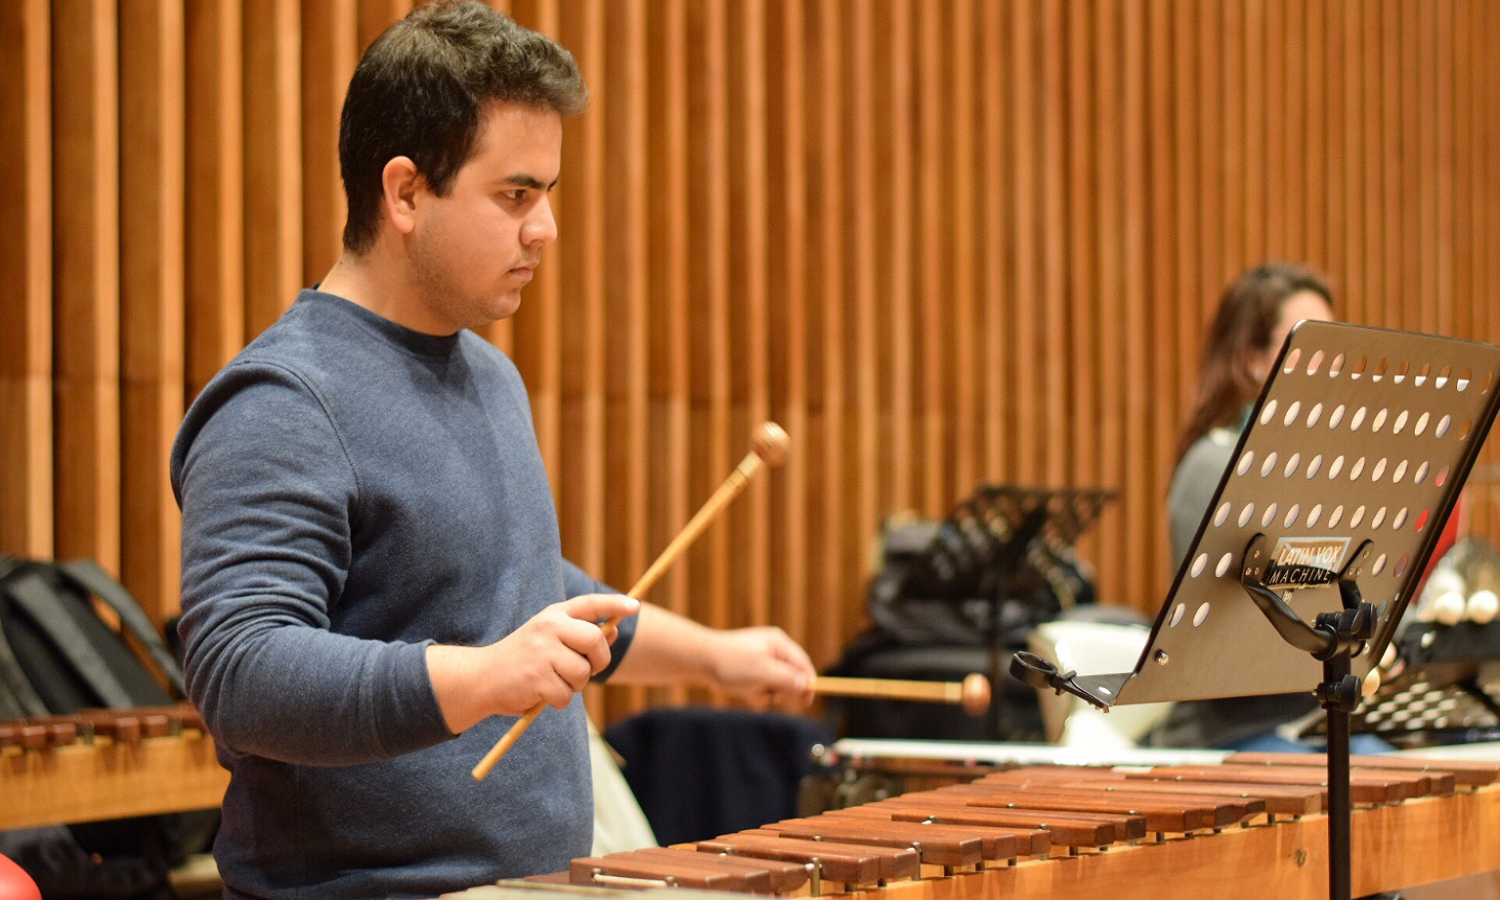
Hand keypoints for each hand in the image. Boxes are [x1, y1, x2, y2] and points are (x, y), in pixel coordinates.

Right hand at [482, 593, 639, 714]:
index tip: (635, 607)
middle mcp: (548, 628)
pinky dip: (559, 701)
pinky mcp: (536, 677)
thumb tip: (613, 632)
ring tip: (554, 682)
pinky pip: (566, 695)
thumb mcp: (549, 639)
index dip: (614, 604)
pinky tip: (541, 693)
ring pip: (582, 673)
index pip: (589, 604)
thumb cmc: (522, 660)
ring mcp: (541, 652)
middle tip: (587, 670)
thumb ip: (579, 636)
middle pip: (594, 641)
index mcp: (553, 615)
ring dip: (574, 685)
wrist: (482, 678)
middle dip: (599, 661)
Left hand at [706, 626, 815, 707]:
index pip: (804, 665)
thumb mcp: (763, 673)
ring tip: (748, 689)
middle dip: (780, 689)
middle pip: (791, 676)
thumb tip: (806, 684)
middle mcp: (773, 647)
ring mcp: (761, 656)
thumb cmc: (731, 664)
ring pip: (775, 683)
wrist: (698, 659)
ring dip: (765, 692)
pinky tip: (741, 689)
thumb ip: (787, 679)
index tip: (807, 702)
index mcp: (779, 643)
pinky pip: (761, 684)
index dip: (808, 684)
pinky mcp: (749, 666)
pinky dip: (754, 691)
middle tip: (768, 695)